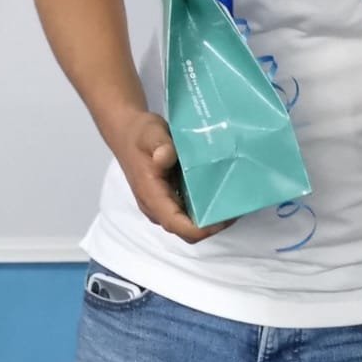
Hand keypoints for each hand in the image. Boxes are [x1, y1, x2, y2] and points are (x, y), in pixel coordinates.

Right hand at [107, 109, 231, 244]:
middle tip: (234, 209)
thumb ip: (159, 145)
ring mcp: (162, 204)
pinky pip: (187, 212)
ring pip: (187, 223)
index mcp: (151, 196)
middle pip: (185, 230)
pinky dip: (204, 208)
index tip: (224, 218)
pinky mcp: (168, 198)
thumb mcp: (151, 133)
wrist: (127, 131)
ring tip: (231, 202)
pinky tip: (219, 195)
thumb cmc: (140, 134)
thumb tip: (165, 157)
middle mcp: (156, 206)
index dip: (201, 229)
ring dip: (209, 218)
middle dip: (211, 226)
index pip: (176, 225)